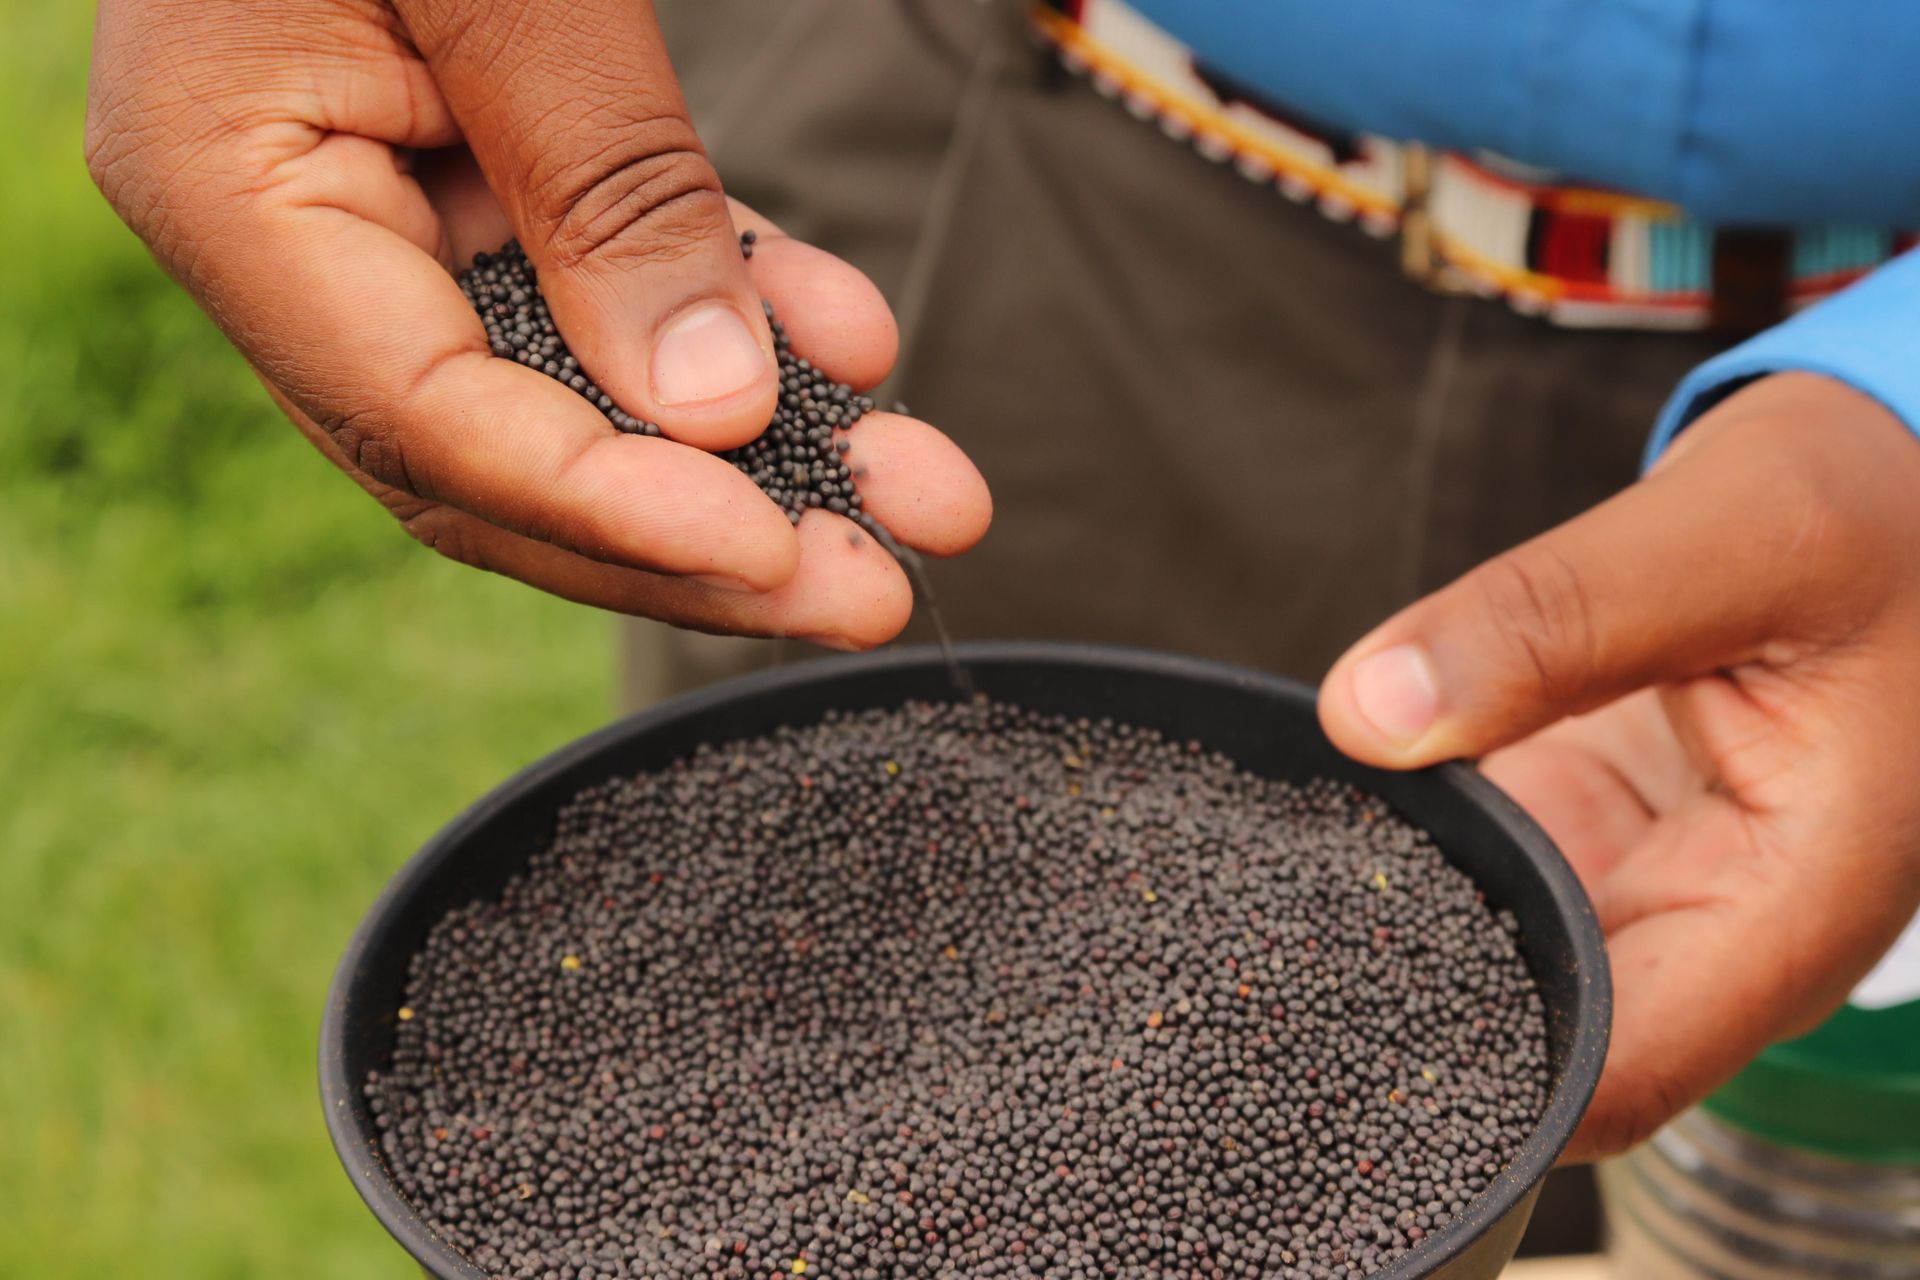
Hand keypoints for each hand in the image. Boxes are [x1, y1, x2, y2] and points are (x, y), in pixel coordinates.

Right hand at [85, 0, 989, 646]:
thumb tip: (711, 403)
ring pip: (574, 394)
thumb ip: (600, 176)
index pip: (426, 416)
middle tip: (876, 588)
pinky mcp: (474, 176)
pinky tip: (851, 347)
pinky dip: (732, 312)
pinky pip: (605, 284)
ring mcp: (385, 212)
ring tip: (914, 491)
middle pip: (504, 457)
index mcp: (232, 182)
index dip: (610, 507)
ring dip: (754, 451)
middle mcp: (296, 233)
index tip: (775, 549)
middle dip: (705, 534)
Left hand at [1318, 372, 1919, 1160]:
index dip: (1472, 1076)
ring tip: (1271, 881)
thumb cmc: (1873, 517)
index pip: (1615, 1077)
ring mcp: (1642, 888)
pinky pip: (1479, 878)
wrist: (1899, 493)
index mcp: (1791, 908)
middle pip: (1536, 1042)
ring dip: (1392, 925)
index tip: (1336, 1004)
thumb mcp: (1729, 535)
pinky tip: (1328, 815)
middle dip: (1404, 1005)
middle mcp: (1716, 930)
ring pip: (1492, 964)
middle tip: (1265, 944)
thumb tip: (1368, 713)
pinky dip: (1407, 851)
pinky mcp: (1588, 837)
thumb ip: (1547, 623)